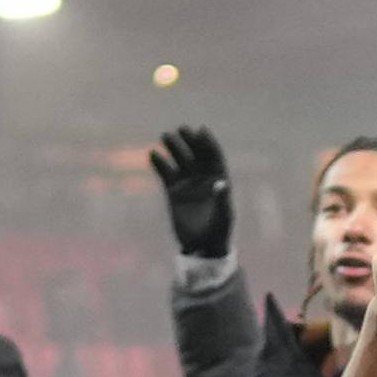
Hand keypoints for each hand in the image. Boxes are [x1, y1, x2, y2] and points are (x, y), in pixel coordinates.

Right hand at [149, 126, 233, 261]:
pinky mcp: (173, 192)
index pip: (213, 156)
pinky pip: (165, 173)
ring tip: (165, 136)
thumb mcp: (224, 217)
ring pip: (179, 160)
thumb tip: (221, 183)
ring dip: (173, 147)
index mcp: (218, 178)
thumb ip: (223, 199)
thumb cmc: (218, 232)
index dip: (208, 143)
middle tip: (181, 129)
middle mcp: (203, 177)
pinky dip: (160, 163)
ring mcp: (187, 183)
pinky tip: (153, 154)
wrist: (202, 247)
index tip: (200, 131)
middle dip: (189, 140)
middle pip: (196, 153)